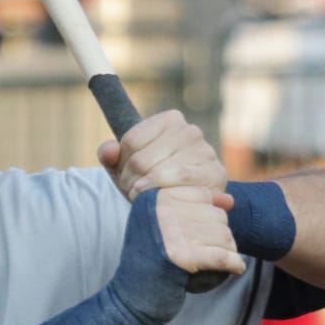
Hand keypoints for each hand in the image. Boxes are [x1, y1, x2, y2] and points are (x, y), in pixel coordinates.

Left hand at [98, 110, 227, 202]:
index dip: (120, 164)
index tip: (124, 175)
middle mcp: (190, 131)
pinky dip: (162, 191)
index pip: (130, 140)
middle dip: (130, 181)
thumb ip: (109, 154)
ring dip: (142, 191)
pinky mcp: (215, 173)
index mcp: (170, 120)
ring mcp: (205, 151)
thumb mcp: (124, 166)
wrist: (185, 205)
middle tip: (132, 191)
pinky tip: (156, 199)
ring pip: (157, 171)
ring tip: (141, 196)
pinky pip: (179, 179)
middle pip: (140, 159)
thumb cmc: (151, 179)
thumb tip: (109, 150)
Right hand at [107, 187, 243, 324]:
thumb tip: (230, 200)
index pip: (203, 195)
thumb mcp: (165, 227)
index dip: (209, 216)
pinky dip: (233, 262)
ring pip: (223, 234)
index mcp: (154, 197)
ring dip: (229, 249)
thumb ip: (195, 208)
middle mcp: (159, 208)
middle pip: (216, 214)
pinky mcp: (180, 257)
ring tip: (218, 261)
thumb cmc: (152, 261)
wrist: (131, 297)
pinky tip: (236, 267)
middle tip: (207, 253)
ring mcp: (169, 232)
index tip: (197, 236)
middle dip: (220, 235)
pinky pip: (221, 256)